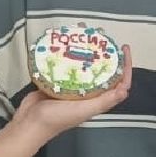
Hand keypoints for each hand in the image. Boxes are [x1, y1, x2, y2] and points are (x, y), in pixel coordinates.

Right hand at [15, 46, 133, 142]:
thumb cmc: (56, 119)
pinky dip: (69, 54)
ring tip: (84, 34)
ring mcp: (74, 87)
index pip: (119, 83)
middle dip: (106, 53)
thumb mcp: (83, 110)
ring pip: (85, 65)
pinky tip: (66, 43)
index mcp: (97, 100)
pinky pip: (68, 65)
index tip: (124, 50)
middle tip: (102, 36)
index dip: (125, 67)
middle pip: (103, 70)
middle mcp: (89, 93)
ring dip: (87, 50)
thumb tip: (124, 90)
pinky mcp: (59, 82)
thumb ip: (103, 102)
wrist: (29, 122)